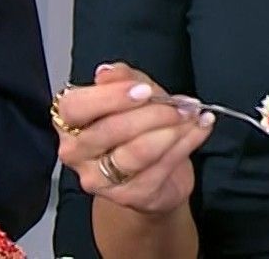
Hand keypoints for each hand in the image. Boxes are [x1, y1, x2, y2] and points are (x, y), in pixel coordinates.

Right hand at [54, 61, 214, 217]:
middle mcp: (76, 153)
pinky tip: (198, 129)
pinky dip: (186, 144)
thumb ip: (122, 78)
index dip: (110, 97)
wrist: (152, 176)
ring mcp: (100, 179)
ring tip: (191, 115)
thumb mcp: (131, 93)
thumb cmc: (136, 129)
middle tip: (178, 104)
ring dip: (171, 130)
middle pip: (110, 130)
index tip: (143, 90)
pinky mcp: (129, 196)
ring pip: (137, 152)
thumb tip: (108, 72)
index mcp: (69, 121)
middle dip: (151, 114)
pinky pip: (160, 167)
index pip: (76, 107)